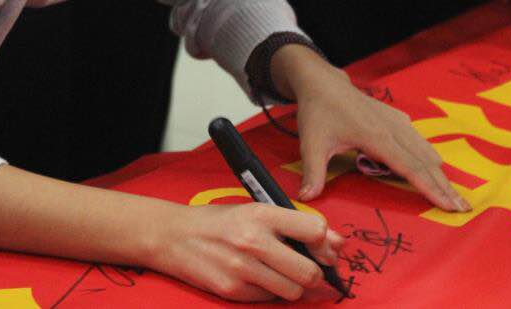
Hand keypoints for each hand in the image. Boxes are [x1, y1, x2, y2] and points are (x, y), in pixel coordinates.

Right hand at [154, 202, 344, 301]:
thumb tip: (336, 244)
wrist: (174, 236)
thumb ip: (293, 225)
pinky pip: (269, 300)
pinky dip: (270, 292)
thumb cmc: (218, 221)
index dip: (325, 243)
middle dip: (315, 273)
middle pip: (309, 271)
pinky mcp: (233, 291)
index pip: (314, 230)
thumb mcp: (254, 211)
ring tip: (279, 272)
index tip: (323, 248)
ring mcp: (242, 269)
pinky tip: (257, 277)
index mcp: (261, 214)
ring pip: (293, 291)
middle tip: (307, 268)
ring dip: (293, 285)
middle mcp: (253, 240)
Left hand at [269, 45, 471, 212]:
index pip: (410, 168)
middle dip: (445, 185)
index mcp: (377, 137)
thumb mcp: (312, 144)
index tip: (449, 206)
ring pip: (425, 150)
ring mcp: (397, 122)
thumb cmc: (318, 112)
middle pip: (425, 162)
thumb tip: (307, 197)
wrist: (322, 82)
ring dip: (440, 172)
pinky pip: (418, 140)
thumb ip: (313, 173)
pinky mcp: (396, 118)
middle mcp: (393, 129)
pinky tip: (435, 168)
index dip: (431, 188)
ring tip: (454, 193)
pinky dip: (429, 157)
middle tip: (463, 208)